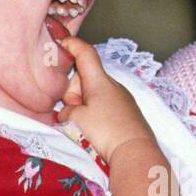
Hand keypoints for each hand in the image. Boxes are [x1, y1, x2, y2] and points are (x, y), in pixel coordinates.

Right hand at [54, 36, 154, 161]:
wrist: (135, 152)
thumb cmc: (107, 130)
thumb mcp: (78, 118)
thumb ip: (66, 111)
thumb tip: (65, 113)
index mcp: (99, 80)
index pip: (85, 52)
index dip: (72, 44)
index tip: (60, 44)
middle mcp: (112, 85)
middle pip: (84, 78)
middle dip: (73, 91)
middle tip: (73, 110)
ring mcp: (120, 98)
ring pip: (92, 93)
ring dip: (83, 104)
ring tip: (85, 124)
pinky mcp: (126, 111)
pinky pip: (103, 105)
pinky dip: (94, 112)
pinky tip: (96, 128)